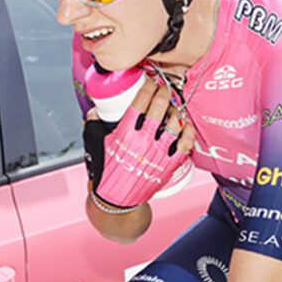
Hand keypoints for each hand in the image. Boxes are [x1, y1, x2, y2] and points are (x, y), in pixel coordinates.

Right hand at [84, 76, 195, 209]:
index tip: (151, 82)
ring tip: (174, 104)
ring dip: (176, 110)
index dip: (147, 88)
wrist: (116, 199)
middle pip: (158, 109)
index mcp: (123, 135)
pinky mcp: (168, 166)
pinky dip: (188, 133)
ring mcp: (157, 154)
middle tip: (164, 87)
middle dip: (163, 93)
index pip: (139, 104)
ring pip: (173, 124)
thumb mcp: (93, 144)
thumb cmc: (105, 171)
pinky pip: (184, 145)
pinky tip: (186, 125)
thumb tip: (96, 109)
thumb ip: (93, 124)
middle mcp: (142, 142)